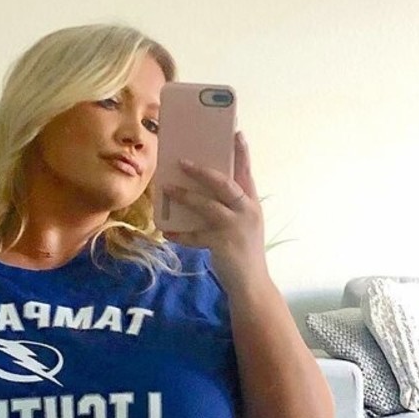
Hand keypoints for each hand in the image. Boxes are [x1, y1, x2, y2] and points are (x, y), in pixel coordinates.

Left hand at [163, 131, 267, 293]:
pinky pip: (194, 235)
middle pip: (225, 183)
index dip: (242, 152)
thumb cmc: (243, 252)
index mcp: (252, 204)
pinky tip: (166, 231)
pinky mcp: (222, 244)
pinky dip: (179, 233)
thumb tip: (200, 192)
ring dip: (185, 196)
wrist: (251, 285)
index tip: (235, 132)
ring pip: (207, 205)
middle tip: (182, 161)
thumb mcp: (243, 226)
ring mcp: (235, 228)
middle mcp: (246, 212)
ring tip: (167, 188)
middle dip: (202, 171)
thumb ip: (229, 209)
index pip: (247, 173)